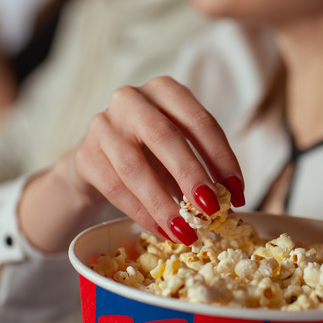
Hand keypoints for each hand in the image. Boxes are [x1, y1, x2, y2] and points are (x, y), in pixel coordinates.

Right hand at [56, 77, 245, 244]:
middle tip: (212, 209)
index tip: (237, 192)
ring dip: (164, 204)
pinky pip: (114, 187)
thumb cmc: (150, 154)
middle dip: (191, 175)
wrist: (98, 160)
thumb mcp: (179, 150)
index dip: (222, 158)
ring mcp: (102, 125)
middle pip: (164, 136)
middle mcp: (130, 99)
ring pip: (135, 167)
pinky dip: (141, 213)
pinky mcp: (84, 155)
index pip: (200, 122)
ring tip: (186, 232)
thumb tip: (228, 202)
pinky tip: (161, 230)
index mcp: (165, 90)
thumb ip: (202, 167)